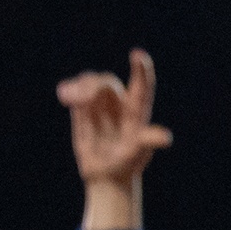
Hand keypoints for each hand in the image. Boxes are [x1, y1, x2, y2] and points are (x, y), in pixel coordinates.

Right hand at [57, 48, 171, 229]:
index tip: (137, 55)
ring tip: (67, 98)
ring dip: (79, 88)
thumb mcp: (138, 153)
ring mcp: (101, 104)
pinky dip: (70, 91)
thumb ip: (148, 141)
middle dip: (94, 86)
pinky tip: (64, 95)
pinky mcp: (84, 108)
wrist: (106, 174)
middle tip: (80, 99)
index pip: (141, 86)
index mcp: (137, 111)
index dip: (141, 70)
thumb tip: (166, 138)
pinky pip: (76, 91)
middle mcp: (120, 103)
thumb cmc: (127, 165)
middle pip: (107, 83)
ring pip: (90, 84)